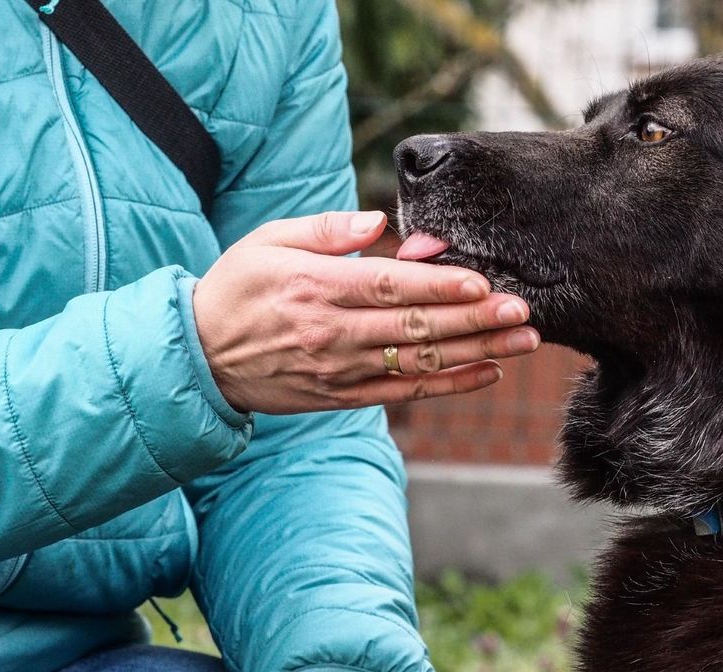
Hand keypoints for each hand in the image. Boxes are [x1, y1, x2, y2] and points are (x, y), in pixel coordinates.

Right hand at [192, 211, 540, 413]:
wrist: (199, 356)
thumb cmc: (238, 287)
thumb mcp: (268, 240)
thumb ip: (324, 230)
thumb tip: (375, 223)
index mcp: (316, 288)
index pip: (389, 288)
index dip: (438, 287)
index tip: (482, 283)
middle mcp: (332, 334)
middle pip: (415, 327)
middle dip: (474, 320)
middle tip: (522, 312)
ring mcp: (340, 371)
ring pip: (419, 362)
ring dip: (475, 352)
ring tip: (523, 342)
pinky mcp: (343, 397)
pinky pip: (404, 391)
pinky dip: (448, 384)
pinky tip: (486, 371)